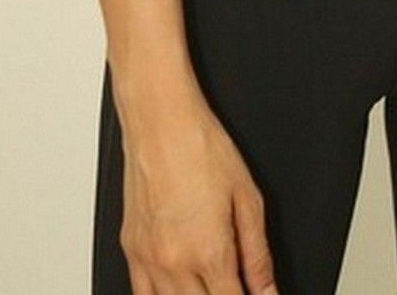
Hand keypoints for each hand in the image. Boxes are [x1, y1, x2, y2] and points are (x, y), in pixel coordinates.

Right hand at [120, 89, 278, 293]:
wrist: (160, 118)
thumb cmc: (200, 145)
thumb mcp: (247, 198)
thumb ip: (258, 254)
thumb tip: (267, 290)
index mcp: (209, 251)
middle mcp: (174, 262)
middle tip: (233, 285)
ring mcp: (147, 258)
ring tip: (209, 286)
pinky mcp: (130, 249)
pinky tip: (177, 291)